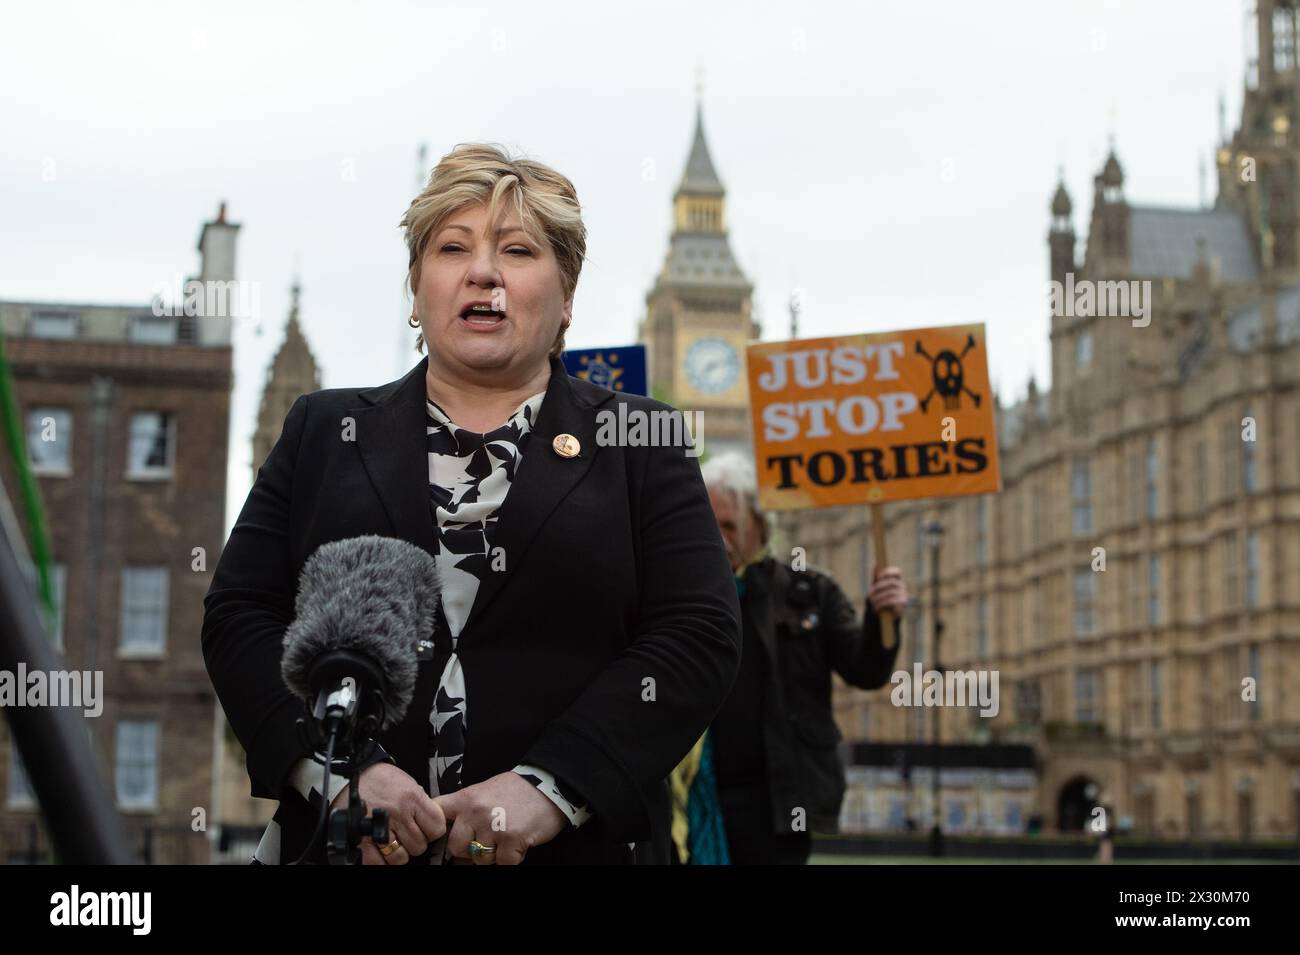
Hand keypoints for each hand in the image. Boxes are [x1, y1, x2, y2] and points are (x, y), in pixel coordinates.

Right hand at [329, 762, 445, 864]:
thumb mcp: (407, 783)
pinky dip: (381, 860)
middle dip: (414, 842)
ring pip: (401, 857)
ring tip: (392, 841)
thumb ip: (420, 803)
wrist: (350, 775)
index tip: (426, 829)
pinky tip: (380, 849)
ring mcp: (379, 828)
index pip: (436, 828)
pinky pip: (378, 863)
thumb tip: (431, 822)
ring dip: (398, 853)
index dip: (432, 831)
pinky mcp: (362, 840)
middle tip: (405, 834)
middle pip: (419, 846)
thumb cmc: (379, 779)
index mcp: (412, 797)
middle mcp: (398, 813)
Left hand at [434, 771, 567, 864]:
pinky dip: (512, 858)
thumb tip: (456, 843)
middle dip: (469, 849)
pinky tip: (518, 843)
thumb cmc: (518, 791)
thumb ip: (468, 811)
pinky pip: (503, 863)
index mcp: (466, 798)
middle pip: (456, 846)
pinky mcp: (512, 840)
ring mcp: (493, 827)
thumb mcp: (486, 791)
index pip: (436, 812)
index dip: (436, 828)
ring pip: (480, 859)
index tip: (444, 833)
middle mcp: (476, 812)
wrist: (550, 786)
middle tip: (486, 840)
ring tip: (506, 838)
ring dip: (493, 855)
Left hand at [868, 565, 907, 614]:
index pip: (897, 571)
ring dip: (879, 597)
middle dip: (879, 587)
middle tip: (870, 592)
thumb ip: (876, 576)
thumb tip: (876, 564)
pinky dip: (882, 604)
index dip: (888, 572)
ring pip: (890, 592)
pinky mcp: (903, 602)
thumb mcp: (876, 586)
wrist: (882, 613)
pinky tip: (877, 607)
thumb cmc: (879, 596)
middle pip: (891, 582)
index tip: (878, 576)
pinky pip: (892, 601)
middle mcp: (902, 585)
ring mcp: (904, 593)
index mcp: (896, 579)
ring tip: (872, 601)